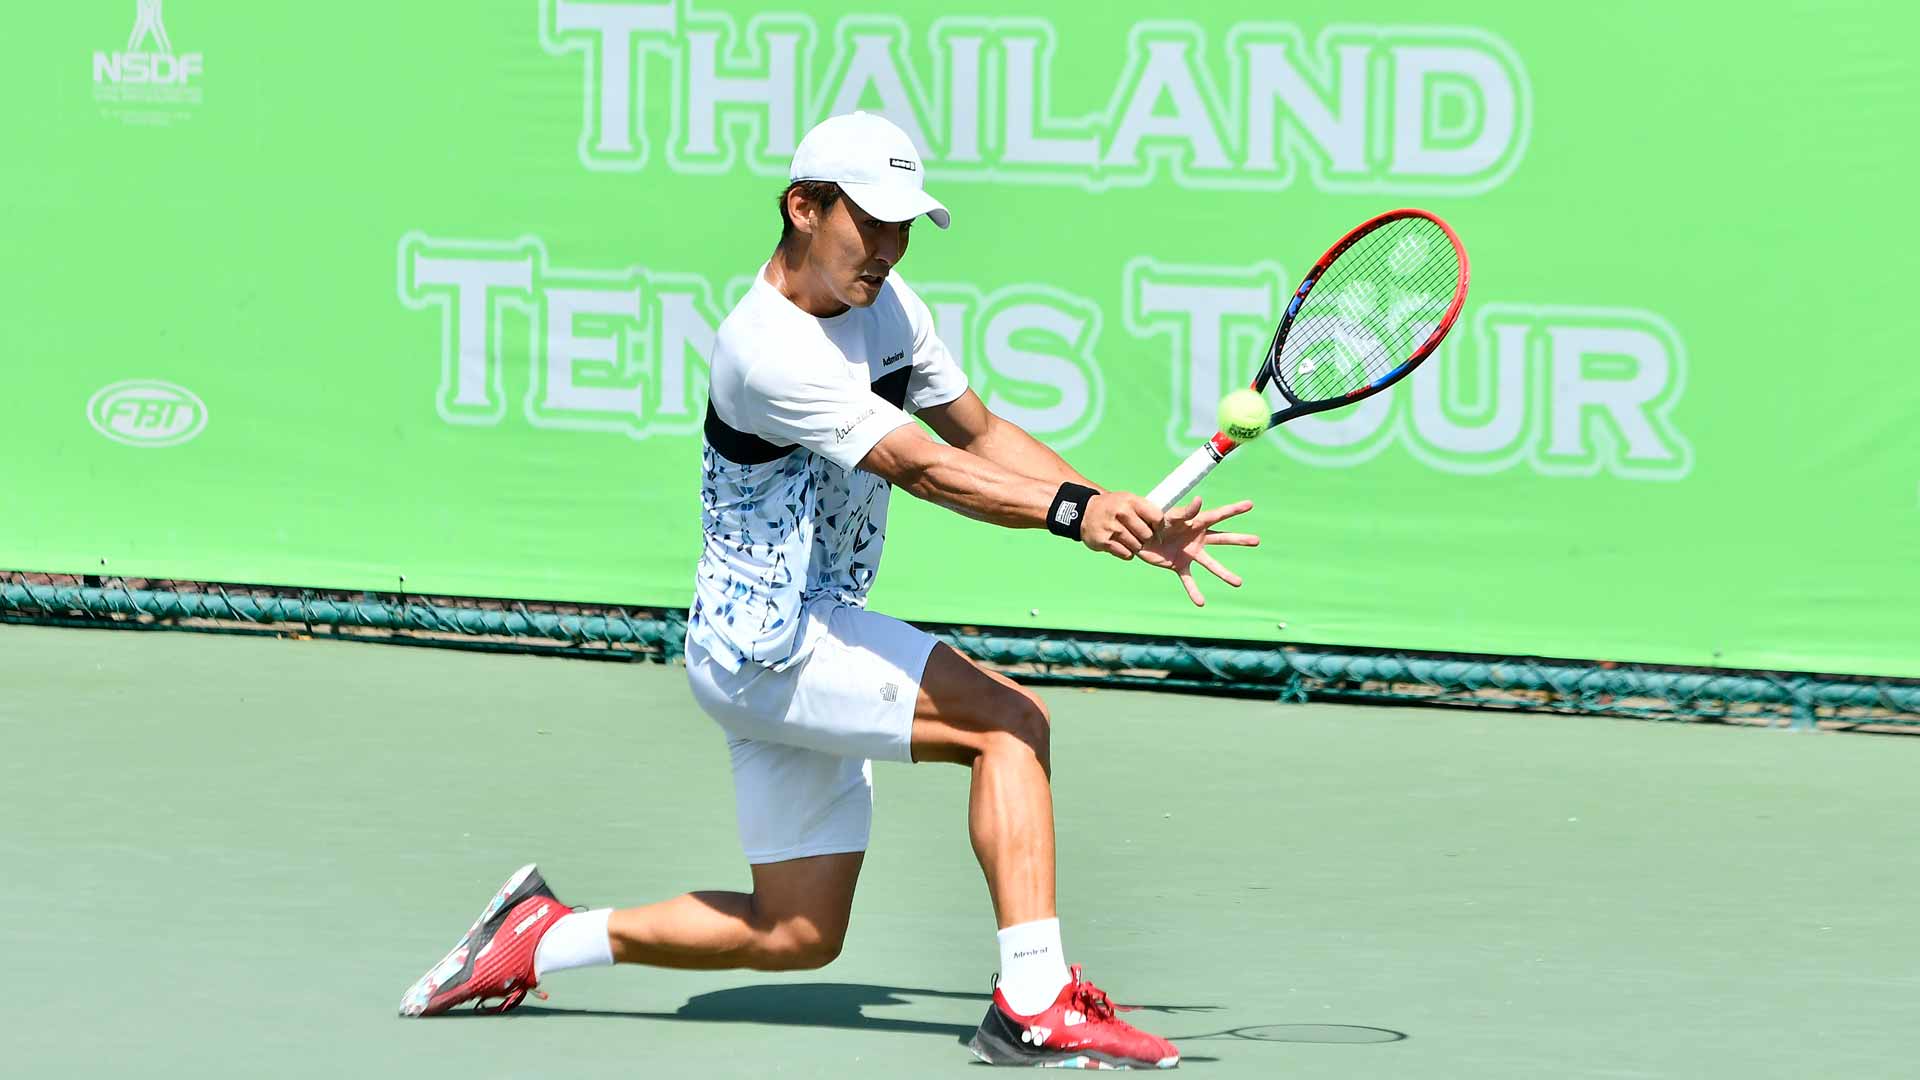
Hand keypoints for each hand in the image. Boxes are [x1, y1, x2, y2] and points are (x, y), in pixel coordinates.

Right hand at [1080, 492, 1163, 560]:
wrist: (1085, 512)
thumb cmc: (1113, 507)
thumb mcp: (1128, 500)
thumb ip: (1145, 510)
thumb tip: (1164, 525)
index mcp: (1131, 501)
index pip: (1157, 517)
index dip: (1158, 526)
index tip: (1155, 527)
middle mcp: (1122, 513)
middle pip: (1147, 535)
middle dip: (1146, 538)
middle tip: (1139, 535)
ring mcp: (1112, 528)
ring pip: (1137, 546)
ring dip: (1135, 546)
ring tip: (1127, 538)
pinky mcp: (1104, 541)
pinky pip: (1126, 554)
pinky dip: (1125, 552)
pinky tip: (1119, 544)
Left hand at [1137, 497, 1258, 605]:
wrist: (1138, 536)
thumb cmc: (1154, 521)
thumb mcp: (1169, 516)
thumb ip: (1185, 512)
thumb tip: (1200, 500)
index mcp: (1196, 522)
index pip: (1219, 514)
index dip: (1234, 509)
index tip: (1250, 504)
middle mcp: (1197, 538)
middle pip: (1223, 538)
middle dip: (1239, 540)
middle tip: (1257, 540)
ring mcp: (1190, 553)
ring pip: (1211, 564)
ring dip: (1224, 574)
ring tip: (1239, 583)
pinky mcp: (1179, 565)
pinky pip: (1188, 580)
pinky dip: (1194, 591)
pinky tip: (1201, 602)